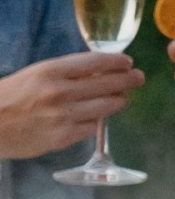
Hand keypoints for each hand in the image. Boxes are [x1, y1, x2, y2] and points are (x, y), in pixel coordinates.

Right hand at [0, 51, 143, 159]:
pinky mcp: (62, 137)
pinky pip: (93, 127)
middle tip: (137, 78)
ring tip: (121, 97)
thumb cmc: (8, 96)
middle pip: (109, 84)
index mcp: (51, 71)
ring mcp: (63, 116)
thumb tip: (99, 70)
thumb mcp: (35, 74)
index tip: (128, 62)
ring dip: (118, 100)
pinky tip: (95, 117)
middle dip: (128, 80)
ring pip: (107, 106)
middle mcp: (60, 92)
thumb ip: (66, 72)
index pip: (97, 62)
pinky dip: (96, 121)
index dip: (118, 61)